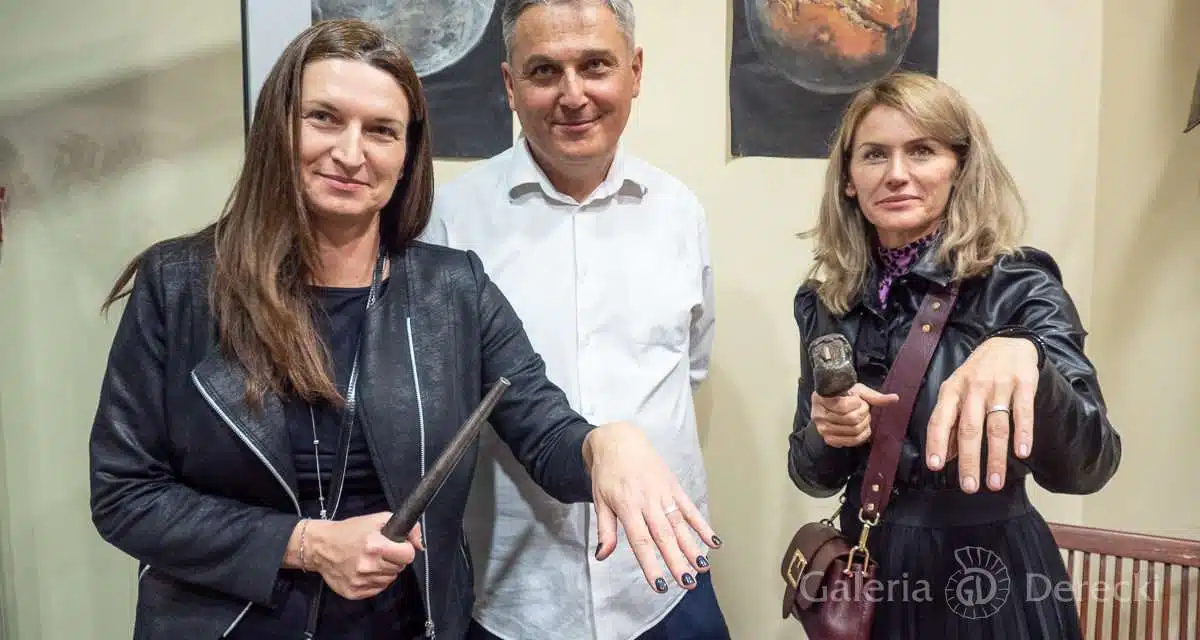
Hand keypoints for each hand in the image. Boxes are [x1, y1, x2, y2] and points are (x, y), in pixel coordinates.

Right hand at [303, 513, 422, 599]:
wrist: (320, 546)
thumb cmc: (349, 531)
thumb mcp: (377, 520)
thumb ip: (405, 528)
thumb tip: (420, 545)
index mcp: (374, 546)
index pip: (408, 555)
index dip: (405, 549)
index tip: (397, 546)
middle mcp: (367, 566)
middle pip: (399, 568)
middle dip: (394, 559)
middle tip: (380, 552)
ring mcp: (360, 581)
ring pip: (389, 580)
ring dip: (384, 571)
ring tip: (370, 560)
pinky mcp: (354, 592)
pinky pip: (377, 589)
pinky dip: (374, 581)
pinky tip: (364, 570)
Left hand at [583, 422, 718, 593]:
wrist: (619, 440)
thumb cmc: (607, 474)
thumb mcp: (599, 500)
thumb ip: (605, 529)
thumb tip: (602, 556)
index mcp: (627, 506)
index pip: (640, 541)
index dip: (651, 564)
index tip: (660, 584)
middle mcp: (648, 501)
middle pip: (664, 536)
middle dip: (677, 561)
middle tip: (687, 582)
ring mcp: (664, 493)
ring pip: (680, 524)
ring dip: (692, 546)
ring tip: (702, 567)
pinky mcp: (674, 486)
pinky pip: (690, 508)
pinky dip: (702, 524)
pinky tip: (713, 541)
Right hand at [811, 383, 899, 446]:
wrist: (832, 405)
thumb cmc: (844, 395)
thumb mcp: (857, 391)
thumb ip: (874, 396)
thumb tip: (895, 398)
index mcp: (821, 398)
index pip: (844, 406)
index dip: (858, 404)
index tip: (859, 401)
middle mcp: (818, 415)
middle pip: (851, 419)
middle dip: (864, 414)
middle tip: (864, 410)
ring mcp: (822, 429)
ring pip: (853, 431)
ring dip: (864, 424)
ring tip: (862, 418)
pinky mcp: (828, 439)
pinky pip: (850, 442)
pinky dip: (861, 436)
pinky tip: (862, 429)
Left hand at [926, 337, 1038, 492]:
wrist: (1007, 343)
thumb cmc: (977, 375)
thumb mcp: (957, 392)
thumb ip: (951, 423)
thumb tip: (945, 457)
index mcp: (951, 390)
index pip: (940, 419)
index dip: (937, 443)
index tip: (936, 466)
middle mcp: (973, 388)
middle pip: (969, 428)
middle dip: (969, 460)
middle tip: (969, 486)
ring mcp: (998, 385)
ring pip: (996, 426)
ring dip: (996, 457)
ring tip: (994, 482)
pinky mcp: (1023, 383)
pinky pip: (1023, 412)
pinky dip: (1023, 433)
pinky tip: (1022, 453)